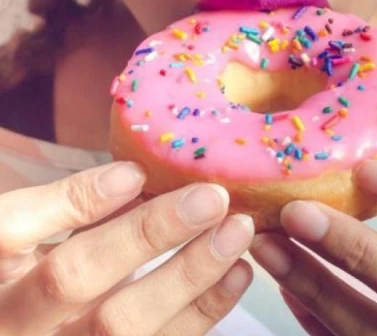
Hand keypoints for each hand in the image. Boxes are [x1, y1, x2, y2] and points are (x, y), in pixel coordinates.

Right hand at [0, 162, 253, 335]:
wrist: (35, 326)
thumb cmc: (30, 272)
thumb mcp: (31, 235)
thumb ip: (69, 208)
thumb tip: (136, 177)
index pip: (12, 231)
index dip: (75, 199)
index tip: (135, 172)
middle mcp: (14, 319)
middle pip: (76, 279)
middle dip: (149, 234)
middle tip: (212, 197)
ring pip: (122, 325)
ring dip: (190, 274)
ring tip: (238, 231)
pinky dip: (203, 310)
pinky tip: (237, 274)